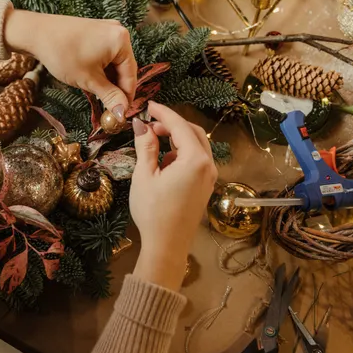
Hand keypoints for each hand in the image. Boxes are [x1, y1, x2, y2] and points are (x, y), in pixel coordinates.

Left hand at [3, 9, 136, 119]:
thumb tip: (122, 113)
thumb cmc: (62, 55)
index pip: (131, 75)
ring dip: (108, 80)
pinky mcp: (97, 31)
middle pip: (124, 68)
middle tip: (109, 108)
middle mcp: (119, 32)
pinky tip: (93, 81)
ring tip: (99, 95)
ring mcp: (107, 30)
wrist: (36, 34)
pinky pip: (106, 55)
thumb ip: (109, 96)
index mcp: (121, 41)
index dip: (126, 97)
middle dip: (116, 88)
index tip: (121, 114)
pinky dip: (102, 69)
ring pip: (114, 63)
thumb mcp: (89, 80)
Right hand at [129, 102, 217, 290]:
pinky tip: (163, 163)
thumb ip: (146, 146)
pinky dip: (181, 154)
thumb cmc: (153, 211)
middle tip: (151, 124)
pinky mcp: (206, 186)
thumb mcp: (145, 175)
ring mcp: (210, 177)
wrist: (167, 246)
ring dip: (177, 139)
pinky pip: (197, 160)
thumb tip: (142, 124)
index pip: (180, 126)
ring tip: (154, 141)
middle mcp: (208, 165)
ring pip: (196, 146)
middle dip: (172, 125)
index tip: (149, 105)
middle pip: (193, 133)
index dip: (164, 113)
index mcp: (195, 160)